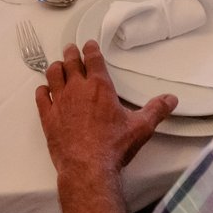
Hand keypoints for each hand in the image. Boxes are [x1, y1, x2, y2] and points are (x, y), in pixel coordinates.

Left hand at [35, 41, 174, 180]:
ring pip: (53, 75)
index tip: (89, 45)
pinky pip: (41, 97)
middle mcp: (77, 89)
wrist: (88, 167)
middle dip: (71, 53)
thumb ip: (156, 110)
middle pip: (71, 63)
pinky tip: (44, 90)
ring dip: (56, 68)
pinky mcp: (48, 117)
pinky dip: (42, 90)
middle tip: (71, 49)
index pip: (93, 59)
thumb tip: (171, 99)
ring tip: (58, 65)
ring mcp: (60, 102)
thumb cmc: (113, 146)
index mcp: (100, 87)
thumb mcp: (141, 127)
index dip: (90, 49)